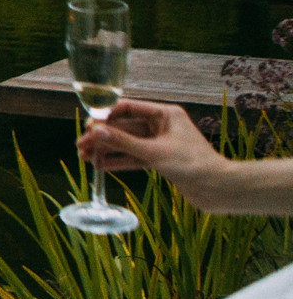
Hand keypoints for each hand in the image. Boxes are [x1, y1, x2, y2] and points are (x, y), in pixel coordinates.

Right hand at [78, 99, 222, 187]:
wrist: (217, 189)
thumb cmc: (193, 164)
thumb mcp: (154, 152)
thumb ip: (123, 141)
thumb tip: (96, 131)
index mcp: (165, 114)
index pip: (128, 108)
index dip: (106, 116)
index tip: (88, 126)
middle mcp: (162, 126)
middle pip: (124, 127)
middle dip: (102, 137)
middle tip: (81, 145)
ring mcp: (161, 143)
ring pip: (127, 144)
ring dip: (107, 150)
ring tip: (85, 158)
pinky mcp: (161, 160)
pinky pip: (134, 157)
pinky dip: (118, 161)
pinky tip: (101, 166)